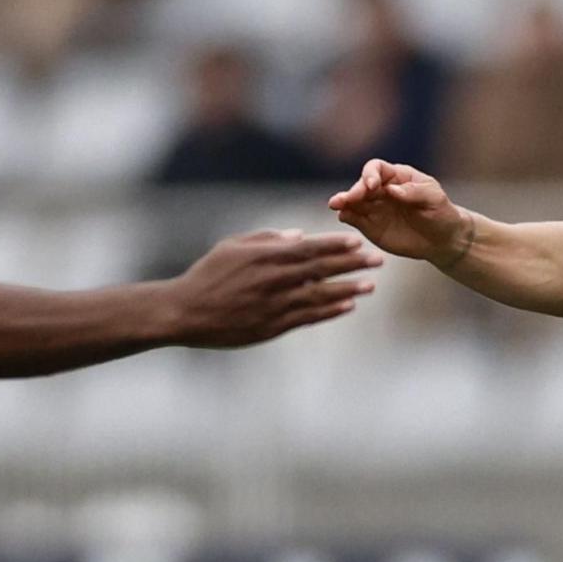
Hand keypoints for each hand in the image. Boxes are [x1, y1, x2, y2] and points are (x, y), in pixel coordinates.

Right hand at [164, 230, 379, 348]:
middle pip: (322, 270)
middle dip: (352, 264)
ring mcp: (275, 304)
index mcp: (266, 256)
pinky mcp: (272, 326)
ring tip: (371, 286)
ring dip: (349, 290)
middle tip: (377, 260)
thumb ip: (267, 238)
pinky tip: (348, 307)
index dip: (336, 245)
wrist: (185, 312)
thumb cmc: (208, 275)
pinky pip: (308, 317)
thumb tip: (299, 235)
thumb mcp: (233, 246)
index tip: (358, 242)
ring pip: (320, 295)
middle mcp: (274, 279)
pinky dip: (330, 311)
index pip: (309, 248)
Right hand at [328, 159, 472, 264]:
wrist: (442, 239)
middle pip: (361, 185)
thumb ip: (414, 192)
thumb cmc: (441, 213)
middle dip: (354, 191)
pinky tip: (343, 217)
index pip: (376, 168)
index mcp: (397, 176)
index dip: (371, 174)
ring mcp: (374, 208)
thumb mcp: (434, 199)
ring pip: (354, 202)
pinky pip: (355, 219)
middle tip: (346, 199)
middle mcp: (381, 190)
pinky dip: (347, 216)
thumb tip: (391, 190)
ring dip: (344, 202)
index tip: (373, 185)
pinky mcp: (370, 226)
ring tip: (335, 205)